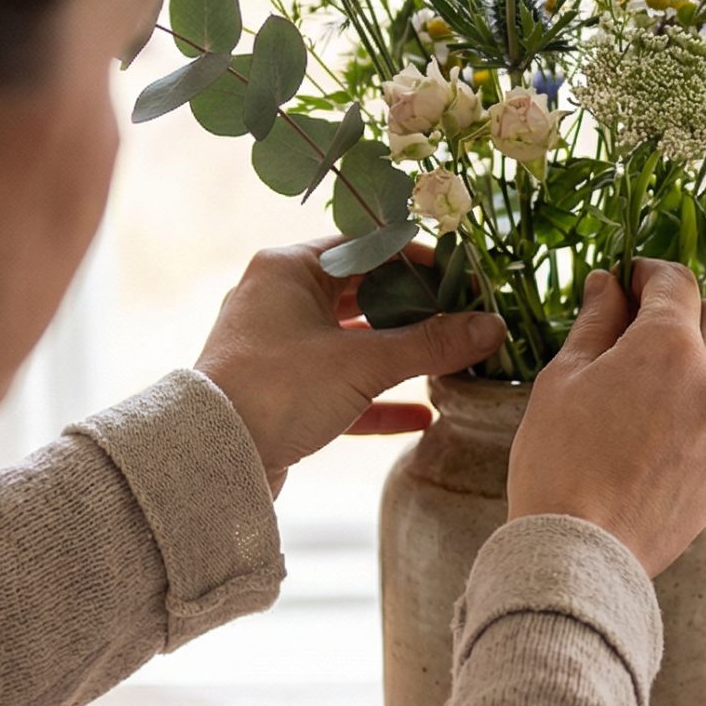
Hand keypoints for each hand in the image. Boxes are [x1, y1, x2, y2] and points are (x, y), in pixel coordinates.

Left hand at [195, 238, 505, 492]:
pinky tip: (422, 414)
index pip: (368, 248)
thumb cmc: (279, 389)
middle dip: (416, 313)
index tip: (465, 283)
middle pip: (364, 295)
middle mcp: (279, 300)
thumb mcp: (363, 362)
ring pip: (354, 342)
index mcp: (289, 269)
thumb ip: (431, 344)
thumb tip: (493, 327)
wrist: (212, 458)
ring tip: (451, 364)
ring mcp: (279, 348)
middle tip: (465, 323)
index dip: (421, 263)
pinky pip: (342, 387)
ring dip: (401, 355)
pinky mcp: (282, 393)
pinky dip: (380, 399)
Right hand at [507, 260, 705, 575]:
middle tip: (647, 324)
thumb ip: (595, 324)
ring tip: (667, 377)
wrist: (583, 552)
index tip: (628, 282)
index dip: (649, 274)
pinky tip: (678, 423)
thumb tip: (607, 285)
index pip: (677, 283)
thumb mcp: (563, 379)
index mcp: (670, 347)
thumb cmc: (560, 461)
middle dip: (687, 311)